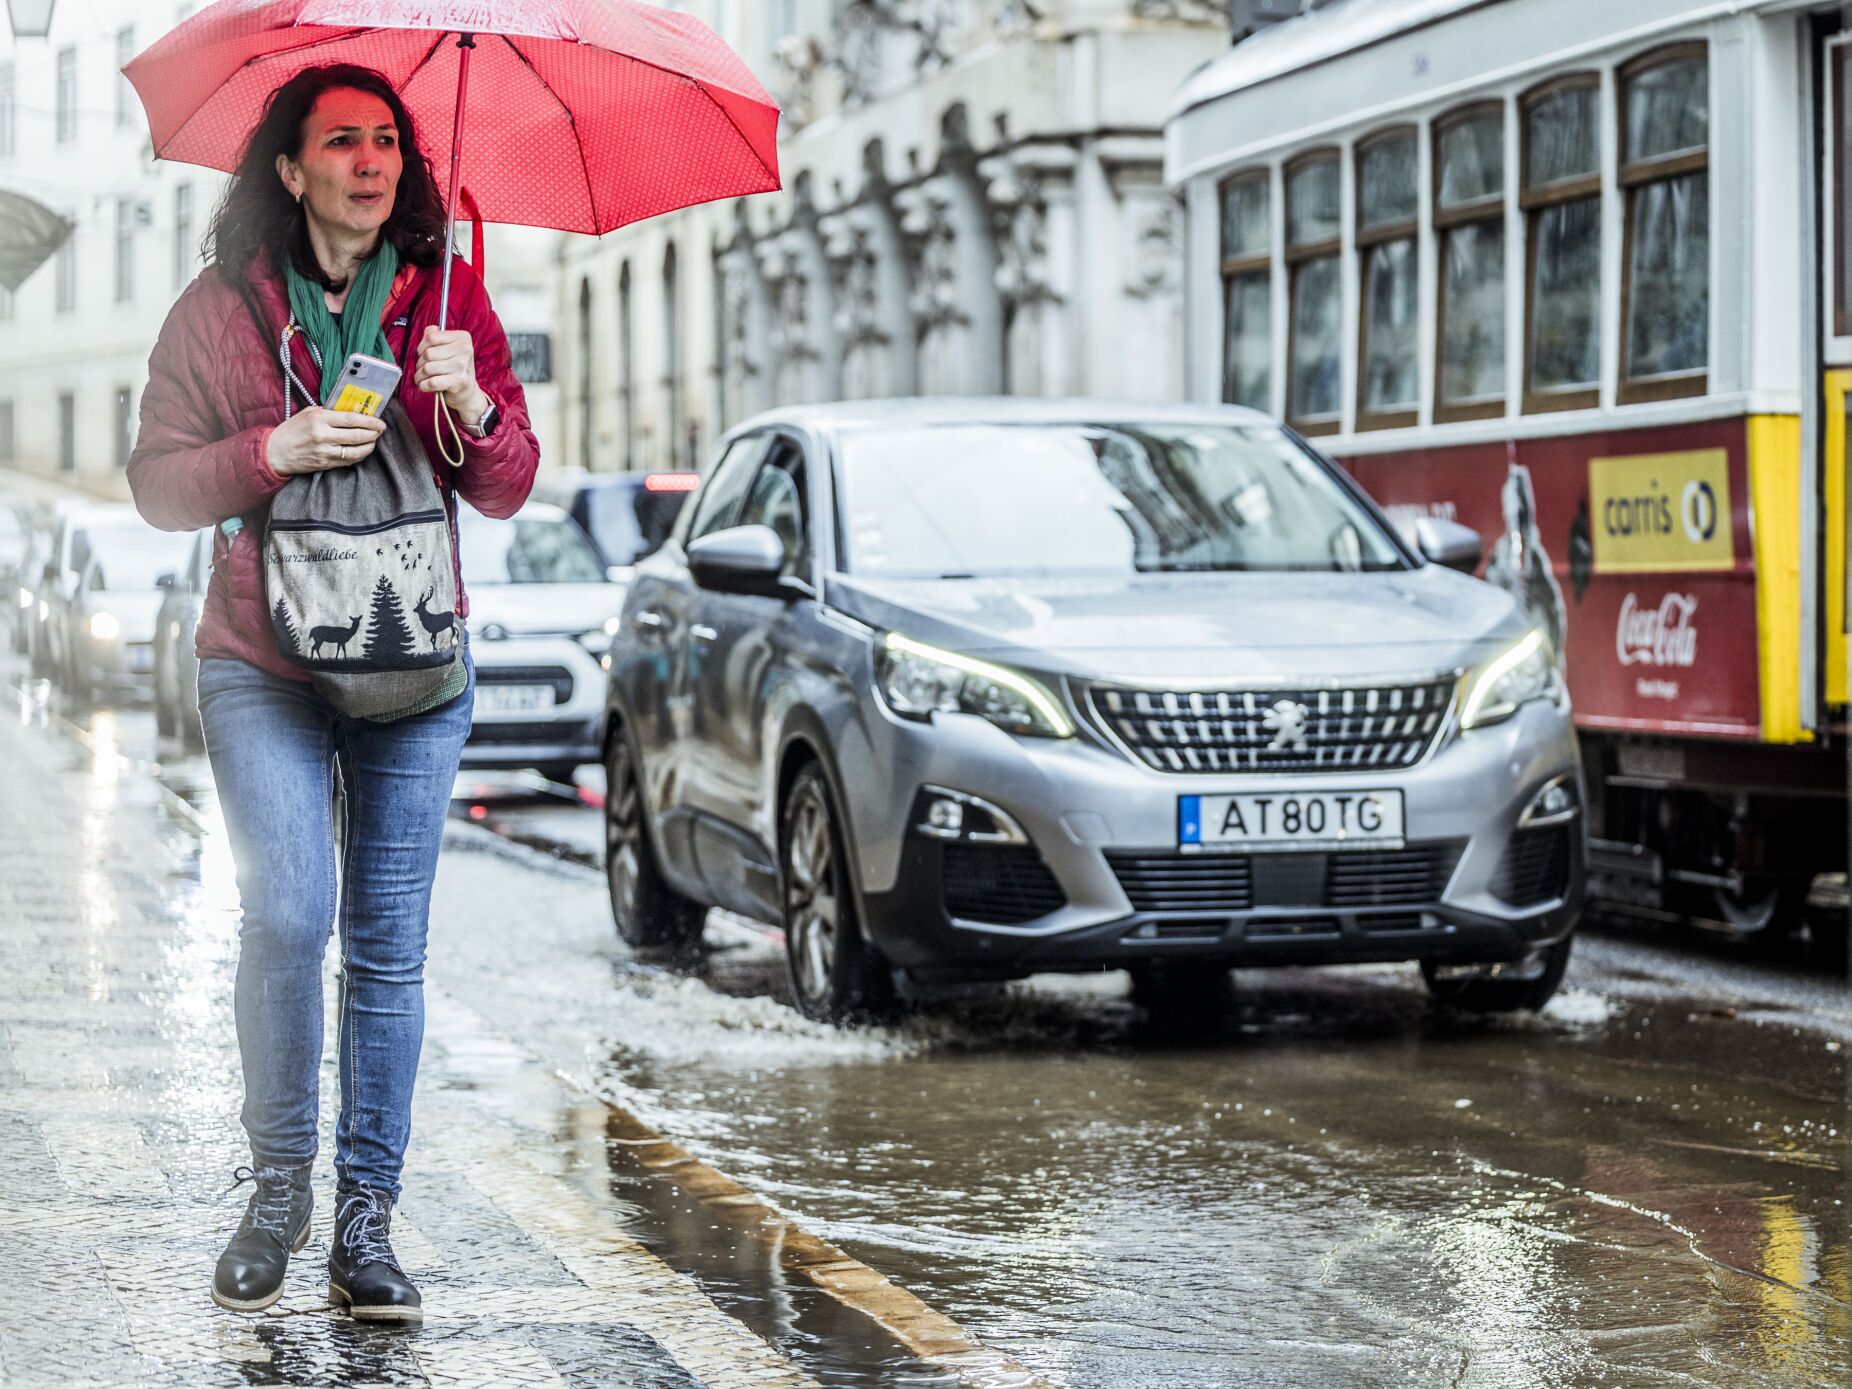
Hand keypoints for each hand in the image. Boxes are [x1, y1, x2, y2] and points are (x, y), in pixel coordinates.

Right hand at [265, 407, 386, 477]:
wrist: (276, 452)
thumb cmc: (292, 429)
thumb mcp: (308, 413)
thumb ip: (329, 411)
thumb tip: (352, 411)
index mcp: (318, 419)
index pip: (350, 419)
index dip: (369, 421)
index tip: (379, 421)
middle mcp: (323, 436)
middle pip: (357, 435)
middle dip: (373, 433)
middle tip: (381, 430)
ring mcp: (325, 452)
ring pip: (356, 451)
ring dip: (369, 446)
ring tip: (374, 440)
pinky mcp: (326, 464)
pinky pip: (348, 461)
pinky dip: (359, 455)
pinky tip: (363, 450)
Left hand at [414, 326, 488, 422]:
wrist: (467, 391)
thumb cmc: (454, 368)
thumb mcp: (447, 348)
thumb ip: (435, 336)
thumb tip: (428, 331)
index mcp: (462, 338)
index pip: (431, 337)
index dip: (421, 346)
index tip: (423, 354)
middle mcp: (465, 350)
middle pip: (428, 353)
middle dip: (419, 363)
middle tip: (423, 369)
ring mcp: (463, 366)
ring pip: (427, 368)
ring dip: (420, 376)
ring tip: (423, 378)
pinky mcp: (459, 381)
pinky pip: (432, 382)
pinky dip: (424, 385)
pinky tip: (426, 386)